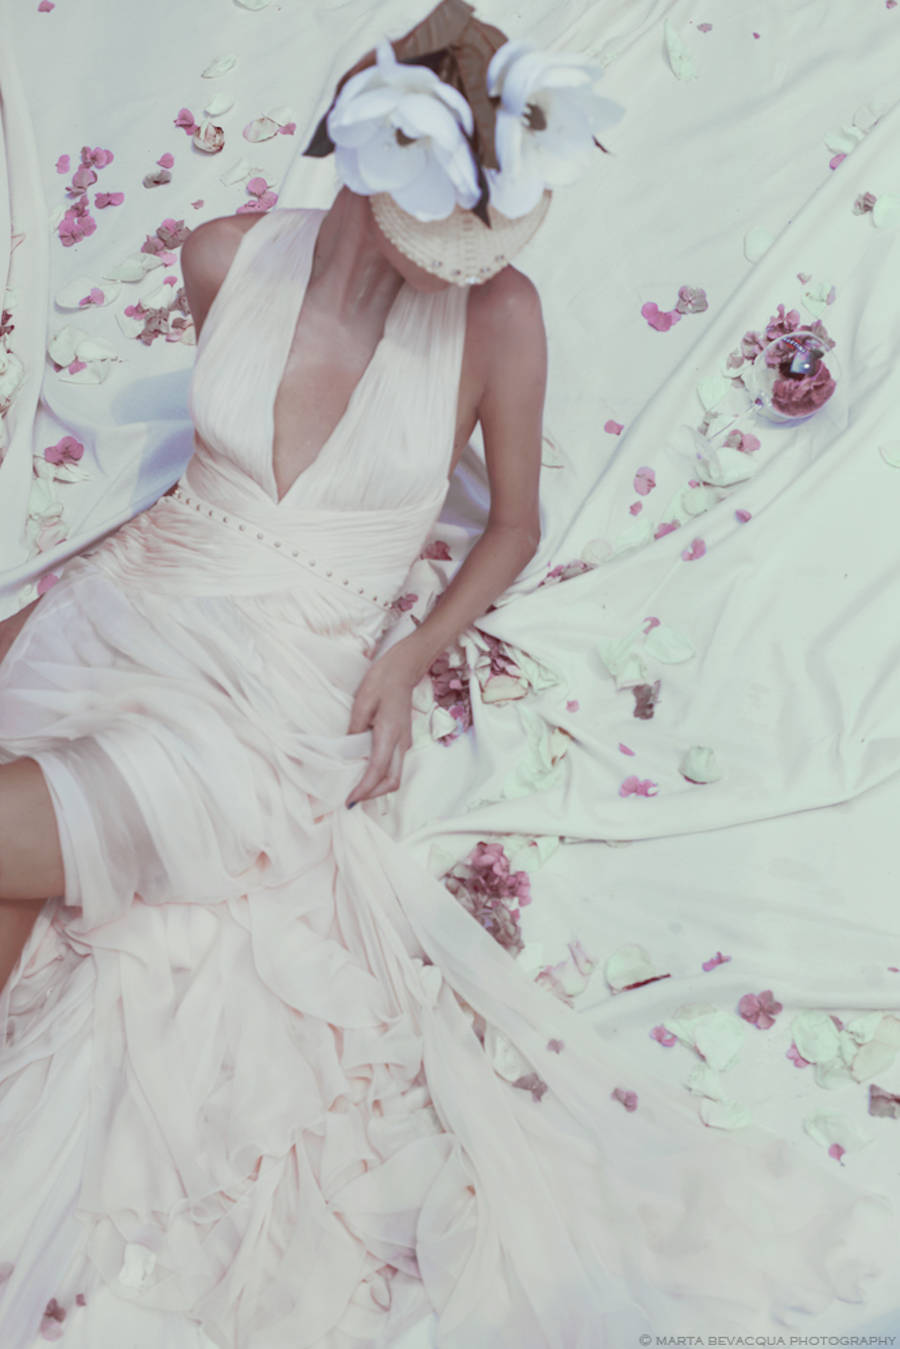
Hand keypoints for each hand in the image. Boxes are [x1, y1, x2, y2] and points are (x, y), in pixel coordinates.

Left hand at [345, 643, 419, 807]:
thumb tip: (348, 751)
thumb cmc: (382, 680)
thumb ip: (355, 728)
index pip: (377, 770)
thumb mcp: (362, 702)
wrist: (404, 669)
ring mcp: (405, 742)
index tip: (349, 800)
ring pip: (395, 776)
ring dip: (377, 787)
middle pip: (393, 781)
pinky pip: (394, 765)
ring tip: (356, 787)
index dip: (363, 789)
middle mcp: (401, 742)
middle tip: (352, 798)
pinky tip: (364, 771)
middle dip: (373, 795)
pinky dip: (381, 776)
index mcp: (389, 733)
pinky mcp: (403, 740)